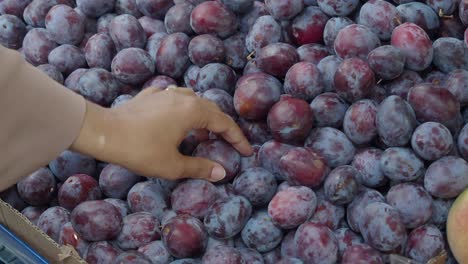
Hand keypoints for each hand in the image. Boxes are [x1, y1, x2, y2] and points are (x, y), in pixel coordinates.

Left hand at [71, 86, 252, 181]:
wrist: (103, 133)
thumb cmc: (140, 149)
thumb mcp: (172, 165)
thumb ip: (200, 167)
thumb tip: (222, 173)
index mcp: (193, 111)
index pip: (225, 123)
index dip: (238, 139)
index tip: (246, 152)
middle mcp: (182, 97)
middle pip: (211, 109)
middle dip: (223, 126)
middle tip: (229, 142)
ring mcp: (164, 93)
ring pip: (193, 99)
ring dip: (204, 114)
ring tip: (205, 130)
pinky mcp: (149, 96)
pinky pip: (174, 98)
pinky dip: (183, 107)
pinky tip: (177, 116)